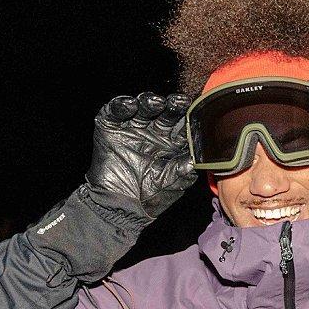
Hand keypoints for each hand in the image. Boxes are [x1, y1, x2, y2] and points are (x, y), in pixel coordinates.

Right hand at [86, 91, 197, 220]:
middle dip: (172, 105)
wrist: (119, 207)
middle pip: (164, 112)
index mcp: (171, 144)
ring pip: (142, 108)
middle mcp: (153, 133)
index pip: (182, 125)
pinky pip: (114, 112)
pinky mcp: (110, 129)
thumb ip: (183, 169)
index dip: (189, 118)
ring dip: (149, 102)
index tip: (198, 112)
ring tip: (156, 102)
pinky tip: (129, 105)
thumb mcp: (170, 183)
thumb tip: (197, 159)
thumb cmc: (149, 197)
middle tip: (179, 102)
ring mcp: (132, 129)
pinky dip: (120, 106)